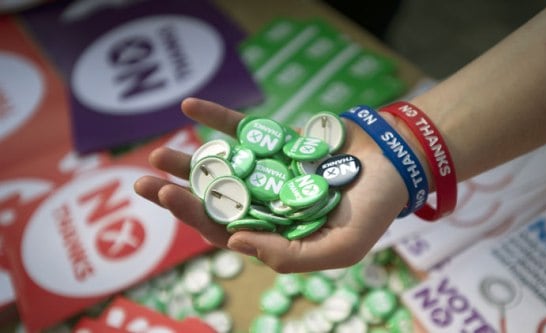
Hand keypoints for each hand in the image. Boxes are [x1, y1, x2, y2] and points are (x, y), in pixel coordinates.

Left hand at [134, 98, 408, 272]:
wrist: (397, 161)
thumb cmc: (374, 210)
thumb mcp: (342, 247)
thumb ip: (291, 255)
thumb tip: (234, 241)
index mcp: (278, 231)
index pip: (227, 229)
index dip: (196, 217)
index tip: (170, 198)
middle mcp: (268, 202)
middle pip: (215, 200)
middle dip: (180, 192)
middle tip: (145, 182)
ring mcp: (269, 170)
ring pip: (223, 166)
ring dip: (189, 160)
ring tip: (158, 153)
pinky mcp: (276, 140)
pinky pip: (243, 128)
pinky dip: (217, 118)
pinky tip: (189, 107)